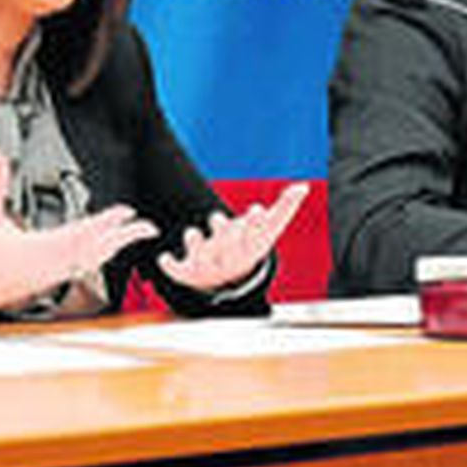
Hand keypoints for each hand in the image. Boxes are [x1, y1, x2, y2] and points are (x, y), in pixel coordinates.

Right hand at [0, 151, 158, 309]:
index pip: (85, 233)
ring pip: (89, 263)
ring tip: (127, 238)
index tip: (127, 212)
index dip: (109, 222)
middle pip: (96, 251)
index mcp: (40, 249)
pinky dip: (94, 259)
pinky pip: (77, 271)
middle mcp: (50, 267)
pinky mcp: (42, 283)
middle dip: (122, 237)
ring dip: (111, 249)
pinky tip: (98, 255)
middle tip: (144, 227)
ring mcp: (48, 277)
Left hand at [158, 182, 309, 291]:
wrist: (232, 280)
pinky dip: (171, 267)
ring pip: (203, 257)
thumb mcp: (269, 228)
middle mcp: (229, 256)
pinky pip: (179, 271)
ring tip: (191, 233)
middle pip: (228, 245)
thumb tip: (304, 186)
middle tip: (219, 219)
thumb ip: (285, 207)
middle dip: (224, 233)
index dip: (254, 222)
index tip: (255, 209)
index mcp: (248, 244)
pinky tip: (163, 259)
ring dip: (197, 245)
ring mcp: (209, 264)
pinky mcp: (190, 271)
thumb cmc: (251, 244)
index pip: (254, 233)